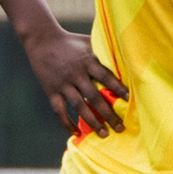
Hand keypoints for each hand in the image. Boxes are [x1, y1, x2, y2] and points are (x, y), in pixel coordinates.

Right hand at [22, 25, 128, 139]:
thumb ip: (103, 50)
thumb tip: (125, 55)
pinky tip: (75, 133)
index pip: (106, 77)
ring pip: (79, 106)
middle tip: (120, 128)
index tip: (130, 100)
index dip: (118, 88)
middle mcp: (76, 74)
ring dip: (92, 122)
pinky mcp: (51, 90)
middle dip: (108, 114)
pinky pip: (59, 110)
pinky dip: (66, 123)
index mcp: (88, 61)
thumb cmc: (70, 41)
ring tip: (104, 134)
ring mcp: (63, 83)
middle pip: (95, 97)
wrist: (41, 39)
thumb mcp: (88, 42)